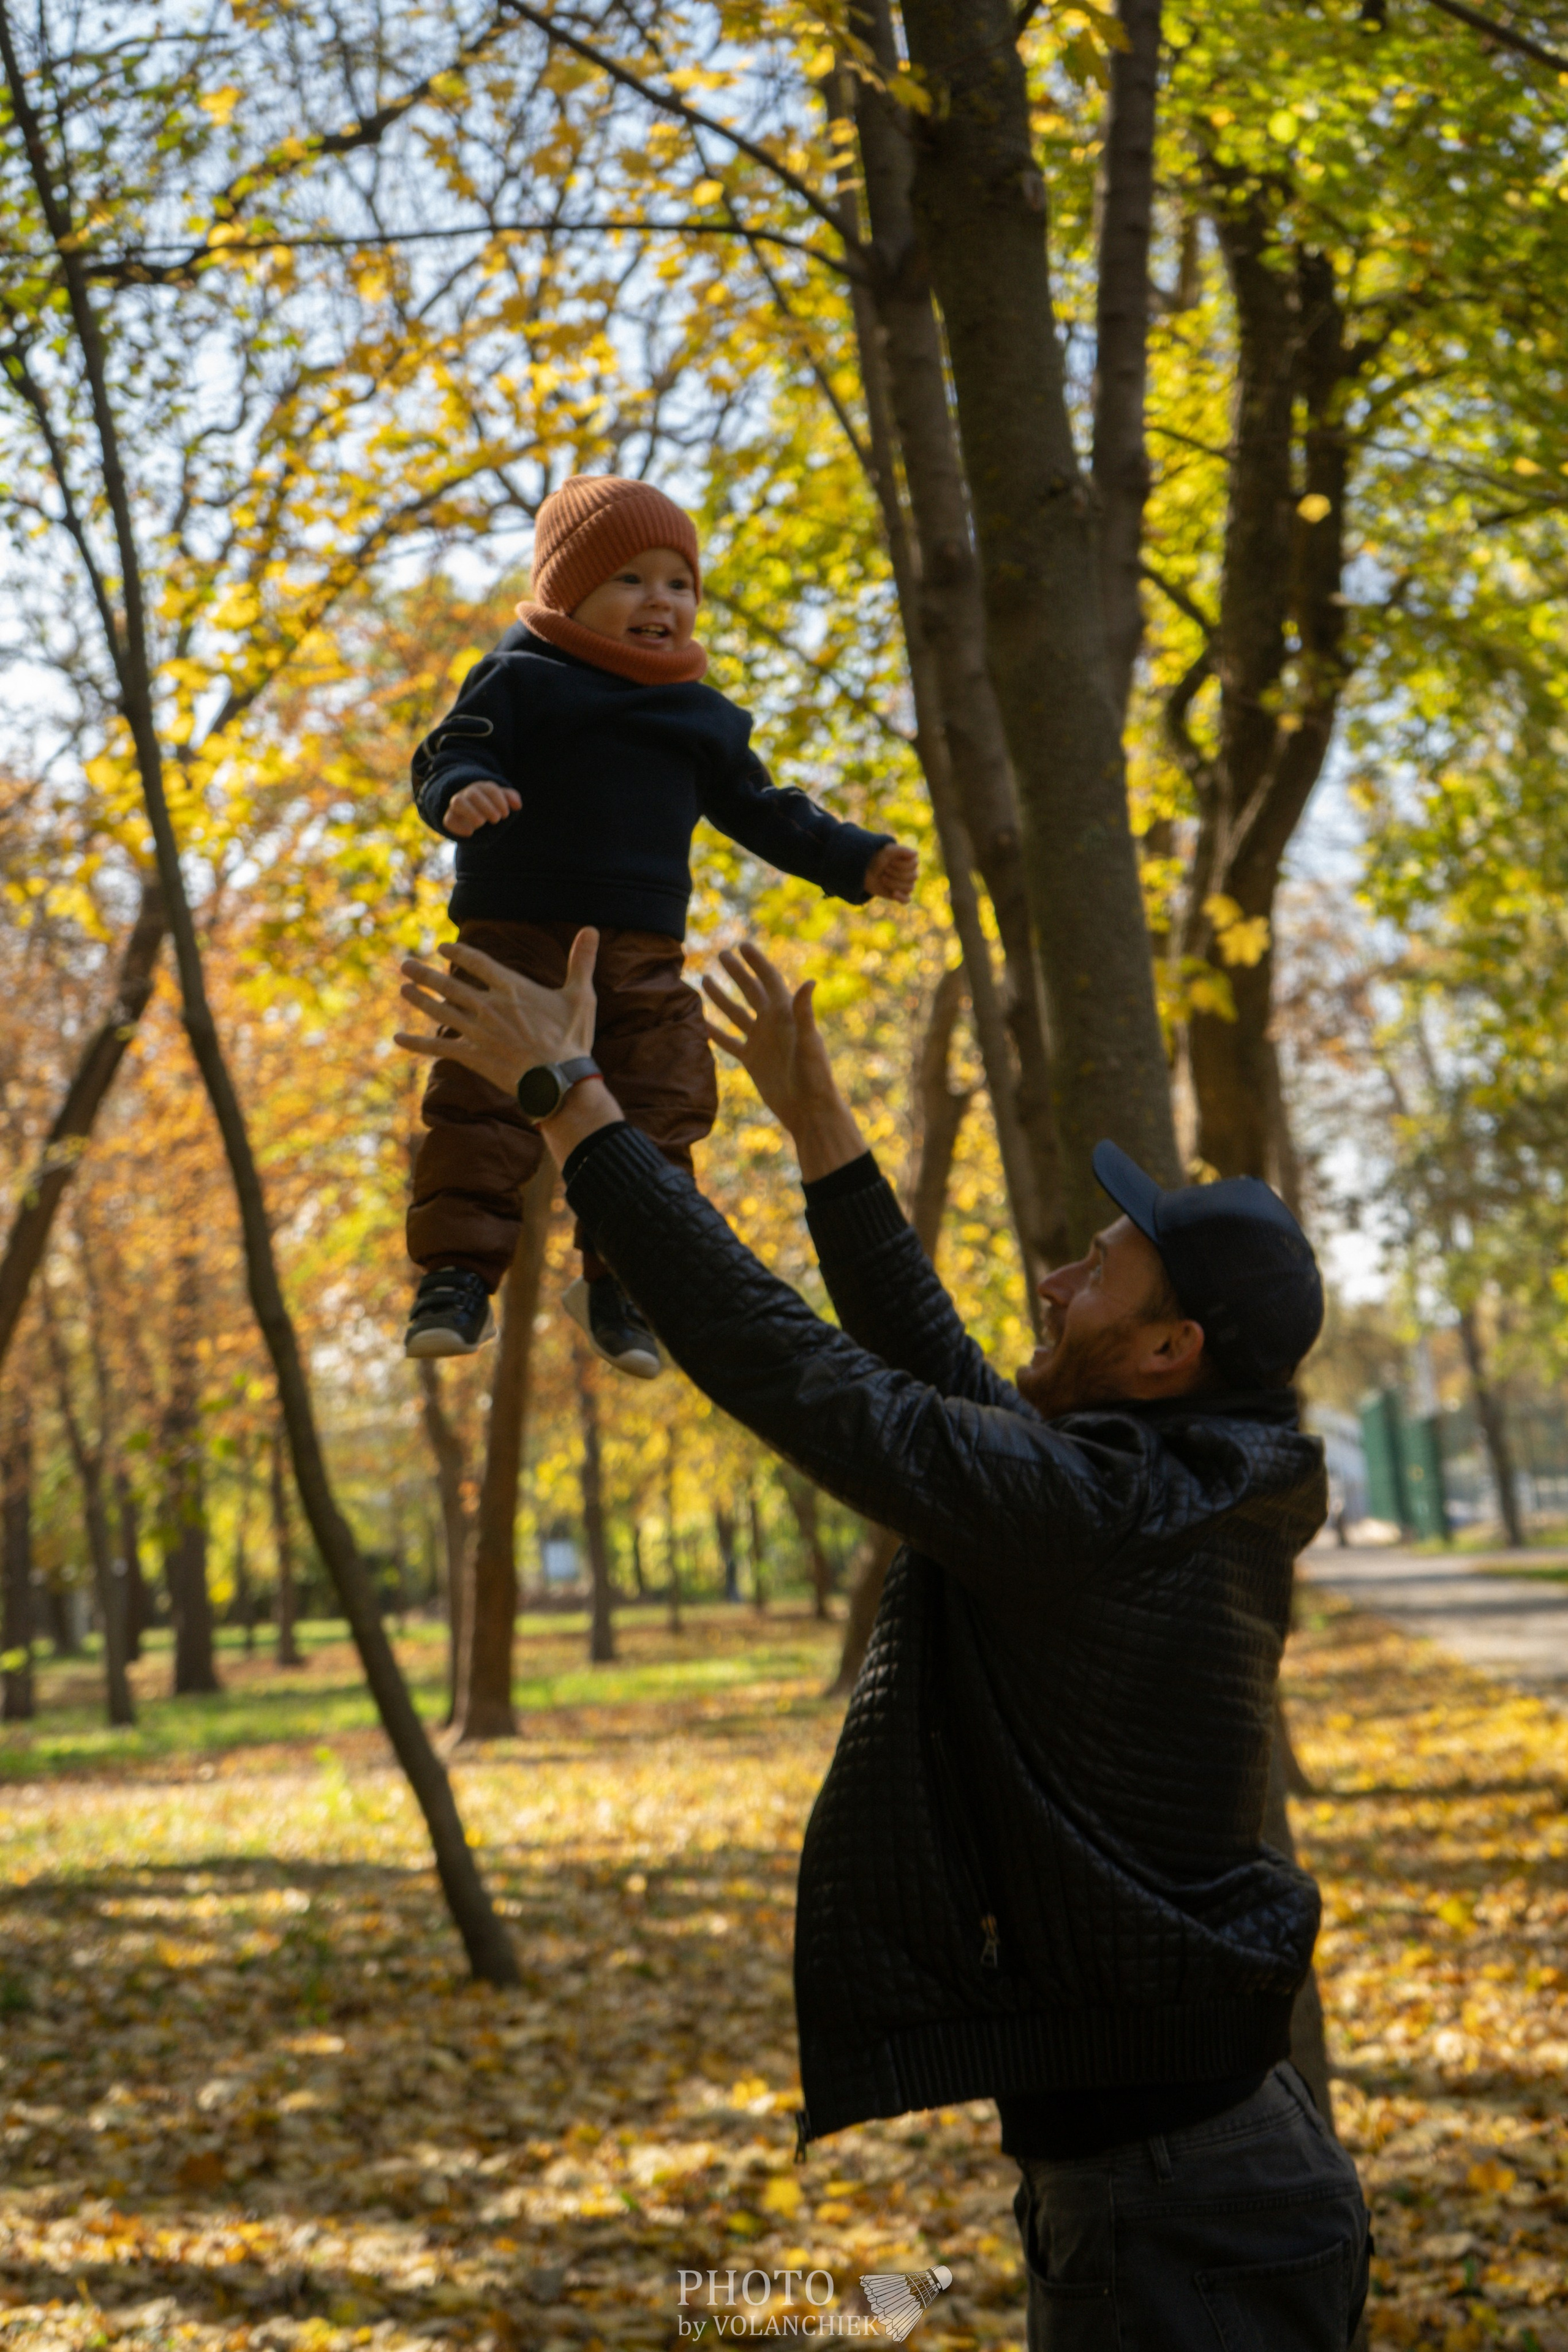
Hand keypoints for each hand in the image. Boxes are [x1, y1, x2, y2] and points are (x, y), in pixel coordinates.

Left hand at [395, 927, 598, 1094]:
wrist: (559, 1082)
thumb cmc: (572, 1039)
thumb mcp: (581, 996)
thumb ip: (582, 962)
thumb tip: (592, 929)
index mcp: (512, 989)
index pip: (478, 963)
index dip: (458, 953)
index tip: (442, 947)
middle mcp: (489, 1007)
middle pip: (449, 985)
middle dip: (426, 974)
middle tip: (406, 965)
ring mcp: (478, 1032)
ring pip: (440, 1012)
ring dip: (420, 999)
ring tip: (403, 988)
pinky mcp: (473, 1056)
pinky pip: (438, 1048)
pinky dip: (417, 1043)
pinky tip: (398, 1038)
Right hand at [444, 780, 520, 837]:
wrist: (471, 812)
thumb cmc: (490, 805)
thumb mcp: (501, 799)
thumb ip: (510, 798)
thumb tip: (518, 805)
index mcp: (482, 788)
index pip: (490, 789)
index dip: (499, 800)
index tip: (506, 814)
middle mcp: (468, 794)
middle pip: (473, 794)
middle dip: (486, 806)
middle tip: (497, 819)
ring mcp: (457, 806)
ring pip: (458, 802)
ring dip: (471, 811)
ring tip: (481, 823)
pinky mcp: (450, 818)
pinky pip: (448, 820)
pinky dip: (458, 827)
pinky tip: (470, 833)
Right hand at [702, 943, 864, 1181]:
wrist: (807, 1110)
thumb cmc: (813, 1076)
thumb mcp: (808, 1042)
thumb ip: (804, 1012)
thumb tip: (809, 981)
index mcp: (786, 1014)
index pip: (769, 980)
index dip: (756, 961)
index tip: (742, 944)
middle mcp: (773, 1024)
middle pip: (751, 990)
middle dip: (737, 972)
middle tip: (722, 954)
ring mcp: (761, 1041)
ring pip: (736, 1013)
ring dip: (722, 997)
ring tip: (705, 979)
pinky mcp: (752, 1060)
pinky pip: (729, 1042)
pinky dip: (715, 1032)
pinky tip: (701, 1022)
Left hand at [863, 840, 917, 902]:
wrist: (865, 870)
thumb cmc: (877, 858)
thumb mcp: (888, 851)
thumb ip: (902, 850)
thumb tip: (916, 853)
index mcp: (910, 861)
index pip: (914, 864)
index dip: (901, 864)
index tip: (889, 862)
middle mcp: (911, 873)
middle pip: (913, 876)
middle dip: (896, 873)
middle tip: (884, 870)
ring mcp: (906, 884)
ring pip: (909, 887)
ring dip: (894, 883)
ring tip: (882, 878)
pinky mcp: (900, 895)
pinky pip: (907, 900)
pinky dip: (901, 898)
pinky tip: (893, 893)